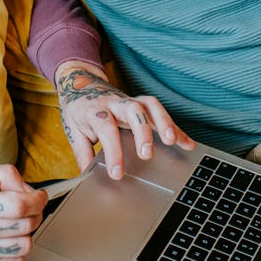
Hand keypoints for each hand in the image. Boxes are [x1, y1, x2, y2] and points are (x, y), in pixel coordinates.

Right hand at [0, 164, 46, 260]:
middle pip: (25, 225)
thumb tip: (29, 191)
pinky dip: (18, 249)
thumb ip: (4, 175)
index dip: (37, 200)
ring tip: (16, 222)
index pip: (18, 205)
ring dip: (27, 232)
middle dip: (35, 212)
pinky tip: (7, 237)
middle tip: (28, 206)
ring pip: (24, 245)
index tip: (40, 196)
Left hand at [55, 61, 196, 179]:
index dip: (113, 151)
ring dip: (164, 122)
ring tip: (172, 141)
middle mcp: (115, 103)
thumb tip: (85, 178)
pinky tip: (186, 143)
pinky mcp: (141, 103)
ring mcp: (130, 101)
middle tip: (147, 154)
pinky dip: (175, 127)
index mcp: (95, 110)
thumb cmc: (79, 110)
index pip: (106, 128)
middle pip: (133, 111)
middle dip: (142, 131)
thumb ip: (82, 153)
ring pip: (150, 106)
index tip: (117, 173)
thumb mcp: (73, 130)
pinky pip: (161, 113)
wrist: (80, 83)